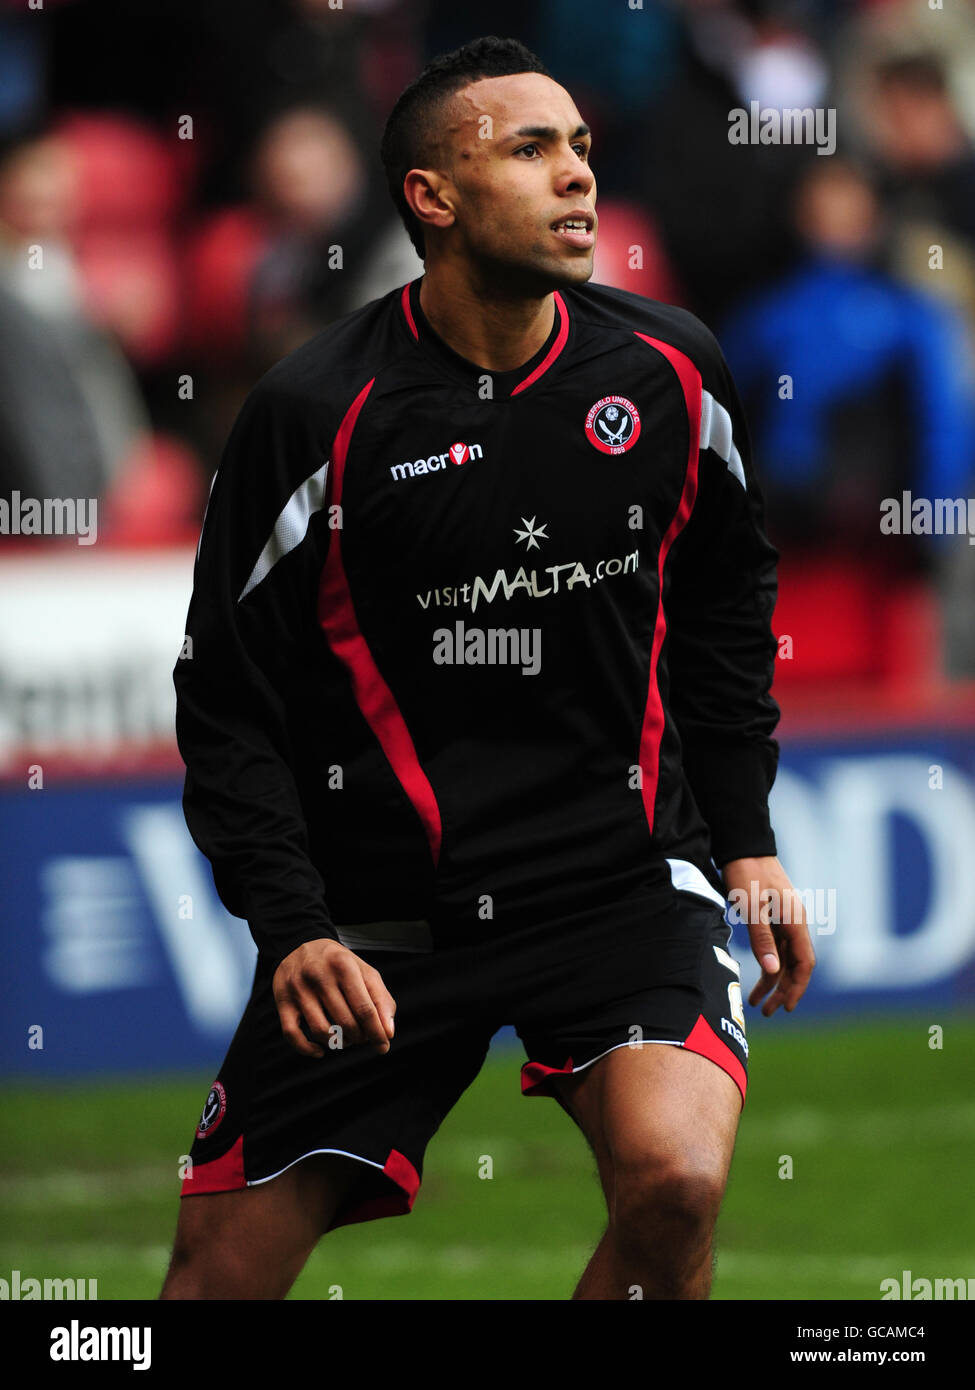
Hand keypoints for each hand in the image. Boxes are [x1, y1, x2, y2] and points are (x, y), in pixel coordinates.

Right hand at [272, 939, 396, 1057]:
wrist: (298, 945)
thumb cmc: (338, 964)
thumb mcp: (363, 971)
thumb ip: (380, 998)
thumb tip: (388, 1033)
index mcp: (344, 966)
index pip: (364, 1009)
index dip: (376, 1032)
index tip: (383, 1046)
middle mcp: (319, 976)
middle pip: (346, 1023)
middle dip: (359, 1037)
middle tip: (362, 1037)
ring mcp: (299, 990)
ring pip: (322, 1032)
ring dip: (338, 1043)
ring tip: (345, 1039)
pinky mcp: (283, 1002)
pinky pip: (293, 1035)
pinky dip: (308, 1049)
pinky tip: (321, 1050)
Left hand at [721, 856, 815, 1015]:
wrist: (743, 845)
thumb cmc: (746, 873)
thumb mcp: (752, 907)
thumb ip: (762, 939)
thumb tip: (772, 972)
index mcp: (794, 921)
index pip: (804, 963)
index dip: (797, 987)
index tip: (787, 1008)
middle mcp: (794, 922)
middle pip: (794, 965)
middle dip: (783, 991)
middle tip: (767, 1012)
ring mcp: (784, 919)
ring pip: (783, 958)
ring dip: (773, 981)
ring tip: (756, 1002)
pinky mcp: (773, 915)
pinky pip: (775, 946)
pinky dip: (767, 963)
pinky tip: (757, 977)